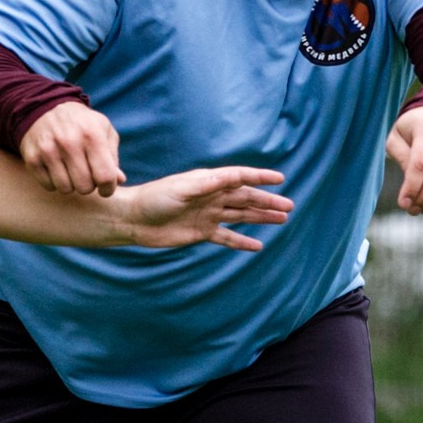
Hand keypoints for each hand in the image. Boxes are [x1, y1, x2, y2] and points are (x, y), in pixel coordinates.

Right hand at [19, 101, 123, 196]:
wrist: (45, 108)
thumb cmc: (81, 123)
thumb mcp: (103, 130)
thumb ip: (113, 156)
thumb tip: (119, 180)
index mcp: (92, 135)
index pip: (105, 176)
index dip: (109, 188)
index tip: (106, 187)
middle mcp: (69, 142)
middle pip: (85, 187)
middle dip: (88, 185)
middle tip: (86, 175)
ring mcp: (48, 150)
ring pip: (65, 189)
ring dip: (71, 185)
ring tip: (71, 171)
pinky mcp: (33, 158)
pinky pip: (48, 186)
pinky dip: (54, 182)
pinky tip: (56, 169)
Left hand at [115, 167, 291, 250]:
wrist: (134, 220)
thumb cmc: (155, 199)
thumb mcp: (182, 188)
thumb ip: (209, 184)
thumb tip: (235, 177)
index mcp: (209, 182)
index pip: (240, 177)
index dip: (261, 177)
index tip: (280, 178)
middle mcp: (212, 197)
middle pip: (246, 199)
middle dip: (267, 202)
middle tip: (289, 206)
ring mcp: (208, 215)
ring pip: (241, 216)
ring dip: (261, 218)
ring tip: (282, 219)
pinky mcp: (201, 233)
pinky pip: (227, 237)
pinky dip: (242, 242)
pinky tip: (257, 245)